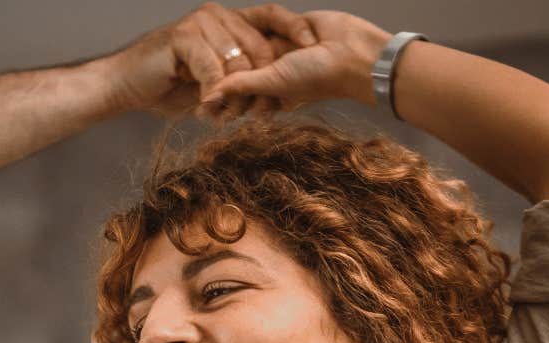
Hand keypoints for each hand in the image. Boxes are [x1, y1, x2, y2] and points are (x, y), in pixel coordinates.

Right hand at [100, 3, 318, 119]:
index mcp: (229, 21)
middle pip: (259, 46)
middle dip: (262, 85)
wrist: (126, 86)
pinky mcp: (183, 38)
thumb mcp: (214, 82)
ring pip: (237, 62)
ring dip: (233, 97)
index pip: (271, 16)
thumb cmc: (169, 86)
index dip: (295, 29)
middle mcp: (217, 16)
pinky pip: (212, 70)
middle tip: (255, 114)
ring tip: (222, 116)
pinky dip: (212, 94)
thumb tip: (278, 91)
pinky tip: (206, 108)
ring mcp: (200, 24)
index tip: (314, 50)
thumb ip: (241, 77)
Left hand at [204, 10, 394, 111]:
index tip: (196, 111)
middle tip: (193, 85)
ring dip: (233, 52)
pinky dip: (249, 28)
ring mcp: (281, 49)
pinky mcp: (288, 27)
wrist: (354, 52)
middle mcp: (275, 72)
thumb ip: (241, 85)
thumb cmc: (319, 75)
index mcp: (272, 93)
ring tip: (205, 57)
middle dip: (221, 79)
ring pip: (249, 49)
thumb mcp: (273, 81)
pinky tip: (225, 28)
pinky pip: (264, 26)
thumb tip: (209, 98)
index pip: (240, 98)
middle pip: (241, 74)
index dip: (220, 103)